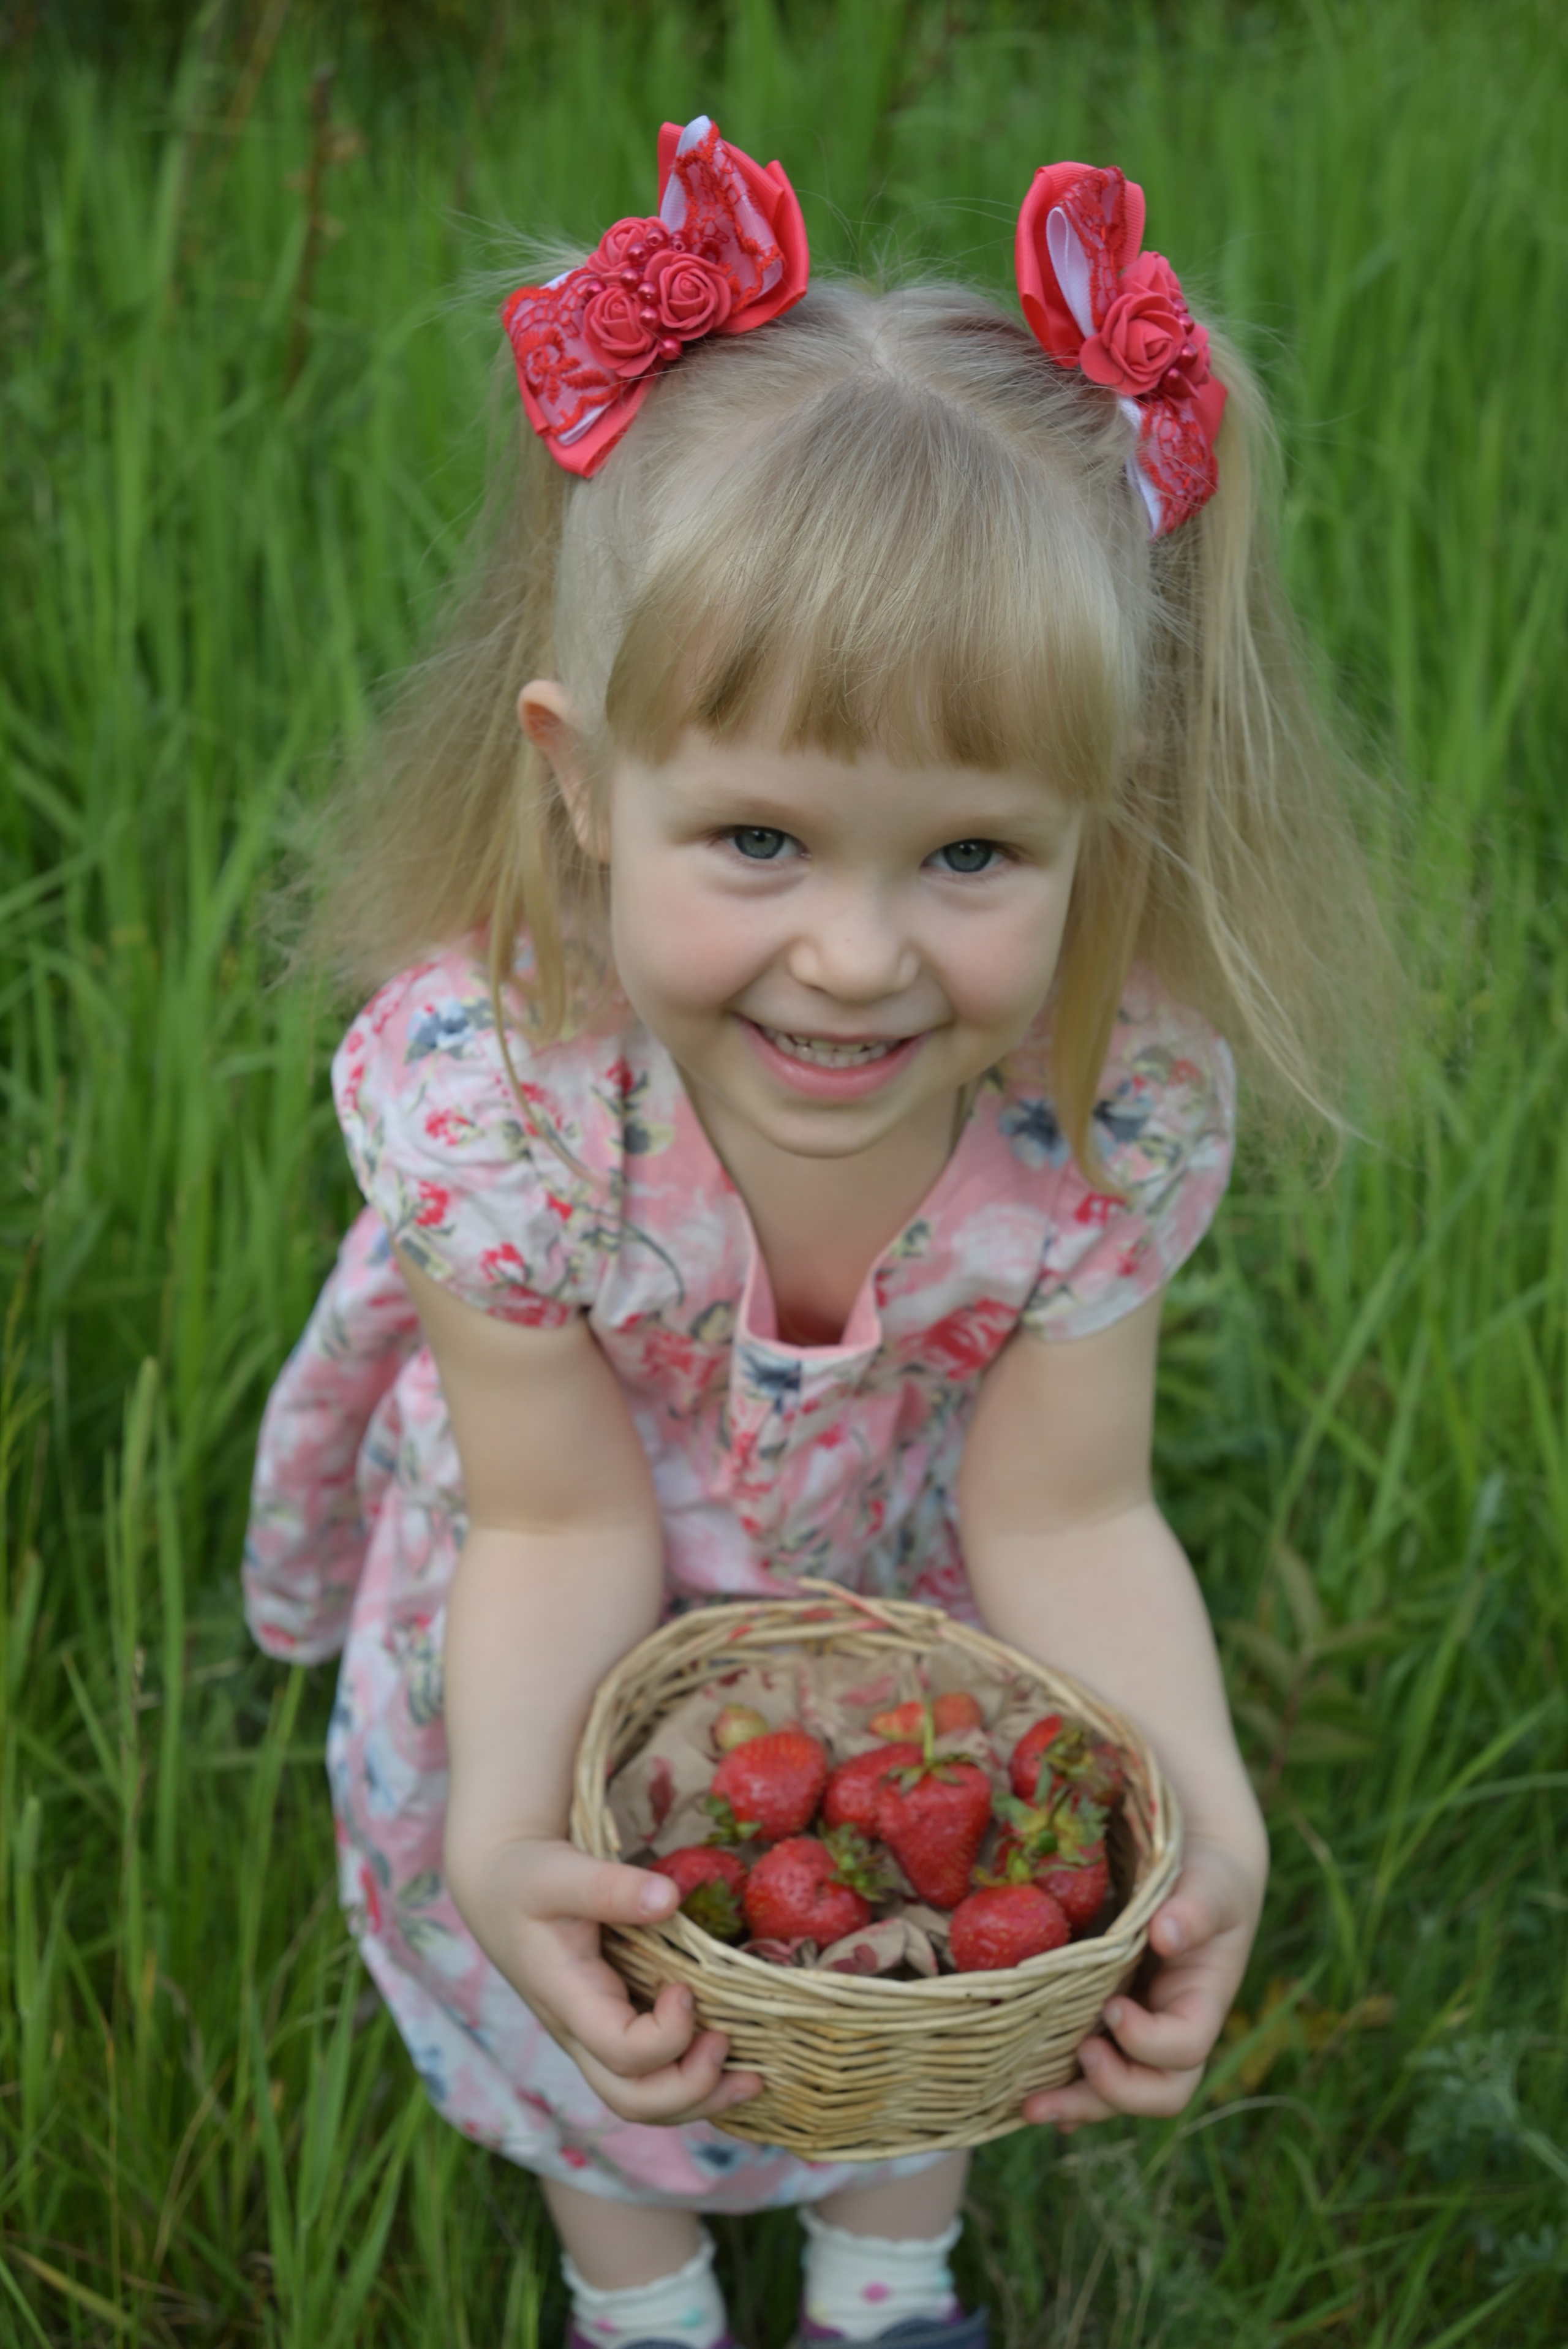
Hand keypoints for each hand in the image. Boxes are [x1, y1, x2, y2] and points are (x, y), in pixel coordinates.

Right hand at [451, 1835, 762, 2126]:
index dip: (666, 2034)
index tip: (686, 1988)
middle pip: (633, 2099)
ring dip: (700, 2098)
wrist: (499, 1889)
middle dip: (690, 2089)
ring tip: (752, 2080)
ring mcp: (595, 2039)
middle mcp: (580, 2034)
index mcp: (568, 1999)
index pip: (620, 2050)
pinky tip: (731, 2067)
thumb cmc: (529, 1878)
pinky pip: (651, 2078)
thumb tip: (669, 1897)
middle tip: (729, 2044)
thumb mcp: (561, 1873)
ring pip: (644, 2101)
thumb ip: (610, 1887)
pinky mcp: (611, 2030)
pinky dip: (693, 2082)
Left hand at [1023, 1823, 1266, 2132]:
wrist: (1194, 1865)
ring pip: (1117, 2091)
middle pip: (1157, 2092)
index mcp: (1202, 2003)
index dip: (1148, 2042)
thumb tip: (1164, 1934)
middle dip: (1113, 2093)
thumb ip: (1195, 1909)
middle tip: (1078, 2057)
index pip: (1185, 2048)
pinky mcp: (1107, 2020)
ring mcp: (1140, 2031)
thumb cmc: (1208, 1876)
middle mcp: (1171, 2029)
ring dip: (1077, 2104)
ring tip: (1030, 2106)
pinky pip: (1090, 2068)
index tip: (1112, 2008)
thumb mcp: (1210, 1885)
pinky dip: (1064, 2089)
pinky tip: (1027, 2097)